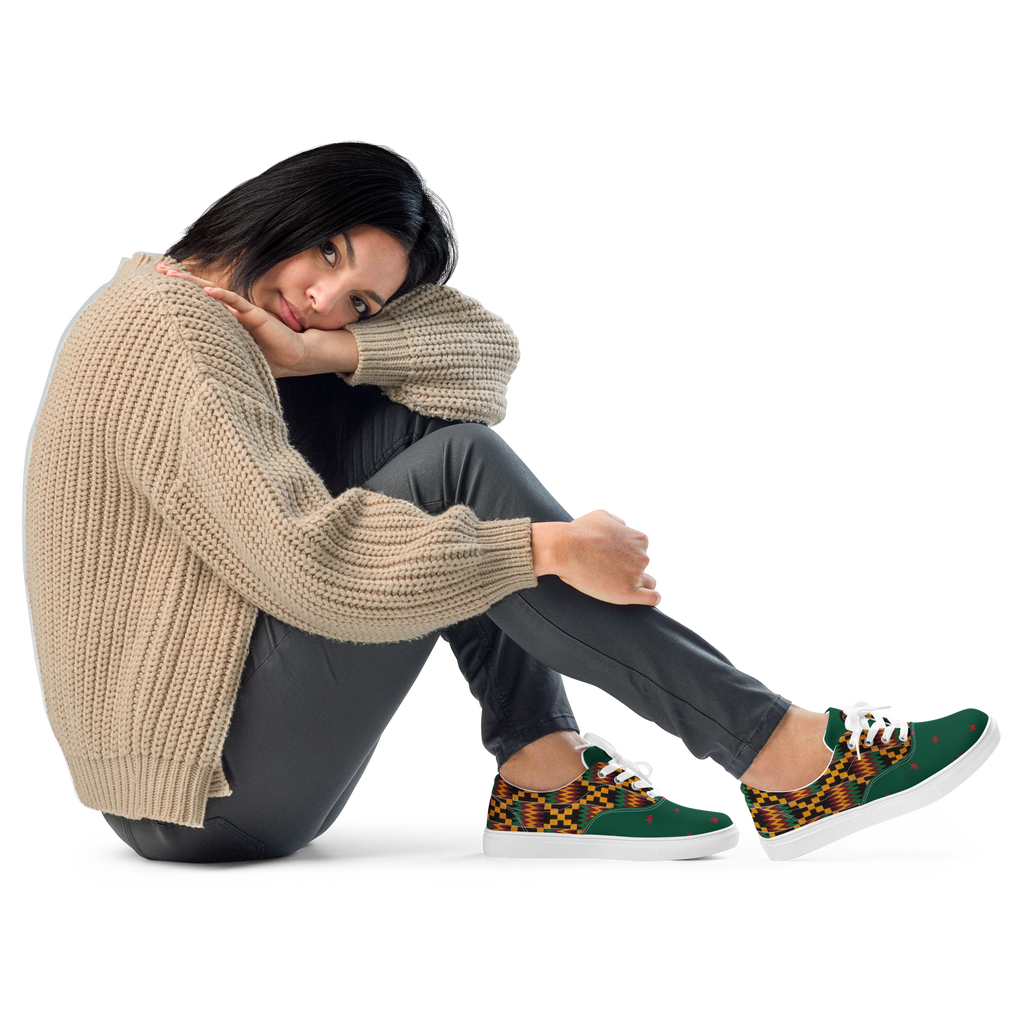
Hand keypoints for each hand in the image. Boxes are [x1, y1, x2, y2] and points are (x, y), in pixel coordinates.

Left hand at [153, 264, 356, 376]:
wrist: (294, 357)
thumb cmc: (267, 359)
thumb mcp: (235, 355)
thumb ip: (218, 353)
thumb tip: (192, 366)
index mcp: (225, 321)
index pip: (199, 303)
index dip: (181, 294)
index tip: (158, 286)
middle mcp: (231, 313)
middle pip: (201, 292)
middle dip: (180, 281)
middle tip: (158, 270)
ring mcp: (242, 312)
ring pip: (214, 292)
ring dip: (192, 283)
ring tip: (172, 274)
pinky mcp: (255, 315)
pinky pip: (236, 302)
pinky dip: (222, 295)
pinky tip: (207, 290)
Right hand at [532, 508, 663, 606]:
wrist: (566, 549)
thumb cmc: (579, 532)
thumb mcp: (602, 514)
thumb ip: (618, 519)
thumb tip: (624, 523)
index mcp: (639, 538)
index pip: (645, 547)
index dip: (633, 552)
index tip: (622, 557)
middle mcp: (642, 556)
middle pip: (647, 564)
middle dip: (635, 567)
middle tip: (617, 570)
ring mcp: (636, 575)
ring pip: (652, 581)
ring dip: (645, 583)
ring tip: (630, 585)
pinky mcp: (628, 592)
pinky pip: (653, 597)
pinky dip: (656, 598)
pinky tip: (654, 598)